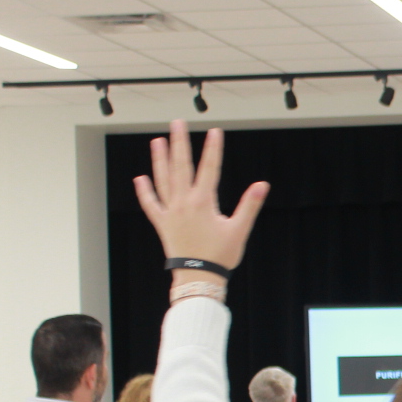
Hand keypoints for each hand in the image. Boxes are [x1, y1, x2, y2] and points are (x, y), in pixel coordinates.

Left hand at [133, 120, 268, 273]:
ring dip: (159, 160)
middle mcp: (183, 203)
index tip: (215, 131)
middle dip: (179, 143)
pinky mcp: (163, 224)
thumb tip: (261, 185)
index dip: (213, 149)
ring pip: (162, 180)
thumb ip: (249, 205)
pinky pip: (151, 204)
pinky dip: (144, 191)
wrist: (198, 277)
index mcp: (202, 202)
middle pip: (181, 166)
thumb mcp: (239, 230)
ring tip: (157, 141)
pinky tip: (140, 178)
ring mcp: (170, 212)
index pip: (210, 169)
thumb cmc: (220, 256)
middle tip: (177, 123)